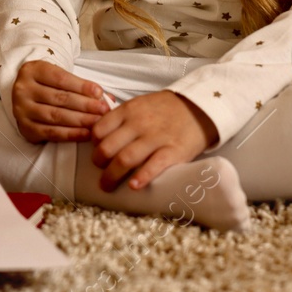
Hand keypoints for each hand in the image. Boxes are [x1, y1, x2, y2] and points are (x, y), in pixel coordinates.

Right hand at [10, 60, 109, 142]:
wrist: (28, 97)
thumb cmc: (48, 85)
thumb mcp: (60, 78)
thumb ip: (81, 87)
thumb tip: (107, 98)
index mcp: (32, 70)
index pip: (60, 78)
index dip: (82, 86)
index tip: (100, 93)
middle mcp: (22, 89)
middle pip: (59, 98)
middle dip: (85, 105)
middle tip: (104, 110)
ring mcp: (21, 110)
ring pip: (55, 116)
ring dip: (81, 120)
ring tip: (98, 122)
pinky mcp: (25, 128)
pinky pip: (51, 133)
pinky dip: (70, 134)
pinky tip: (85, 134)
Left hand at [90, 91, 218, 190]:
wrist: (198, 108)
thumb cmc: (163, 109)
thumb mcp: (138, 105)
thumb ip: (120, 117)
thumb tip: (98, 134)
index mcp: (128, 111)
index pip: (99, 129)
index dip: (93, 144)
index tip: (96, 152)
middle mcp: (139, 123)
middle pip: (108, 147)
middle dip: (98, 163)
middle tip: (99, 171)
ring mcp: (156, 137)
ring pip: (125, 159)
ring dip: (112, 175)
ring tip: (107, 185)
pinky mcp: (174, 151)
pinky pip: (154, 166)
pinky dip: (142, 177)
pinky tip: (133, 186)